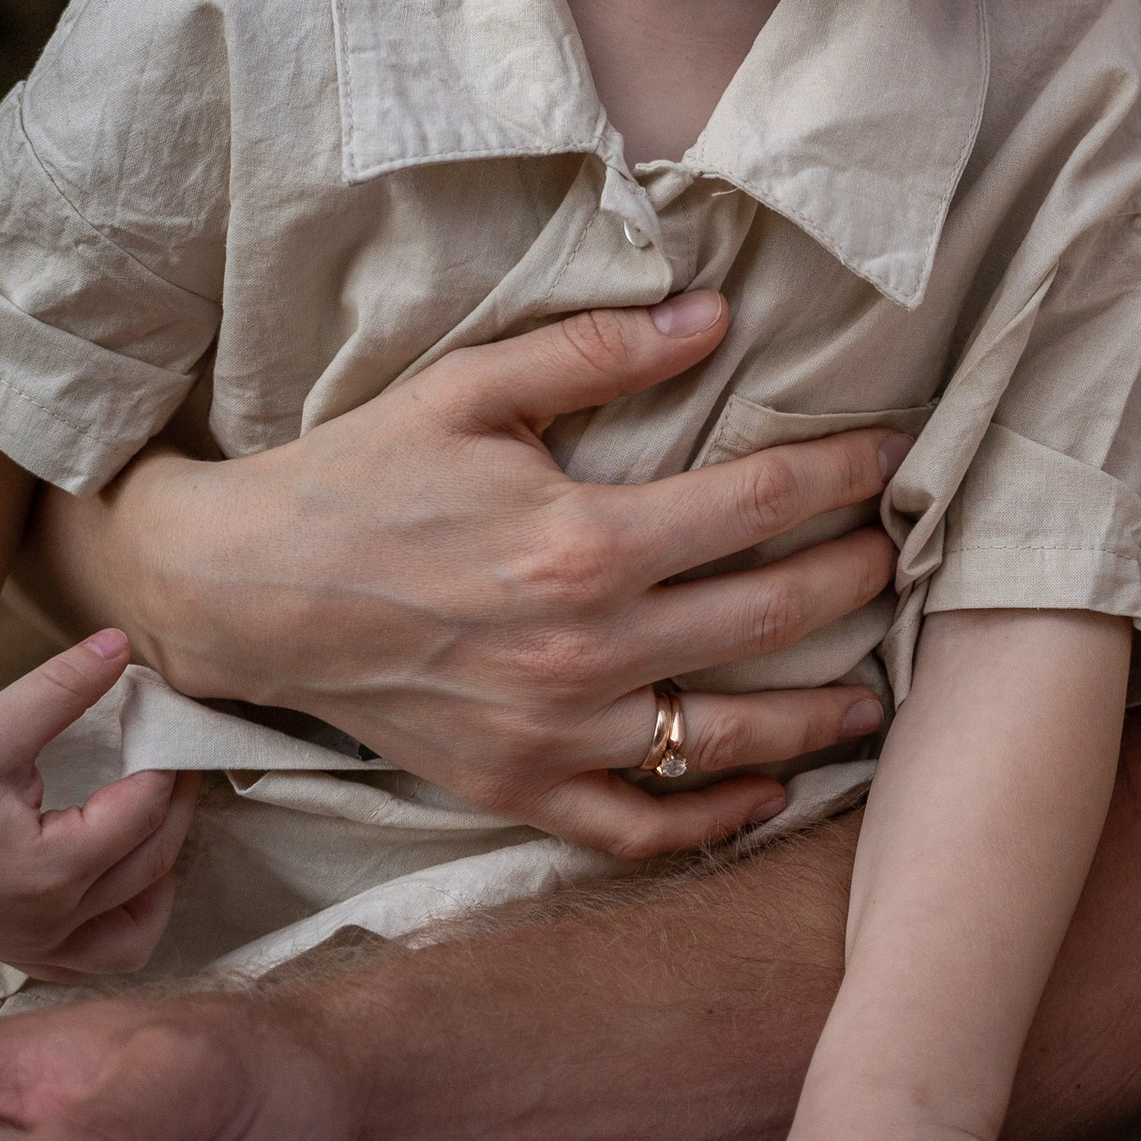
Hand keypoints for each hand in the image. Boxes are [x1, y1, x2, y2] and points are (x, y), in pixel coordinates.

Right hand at [0, 630, 197, 977]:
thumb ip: (62, 686)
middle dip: (177, 810)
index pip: (142, 814)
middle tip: (182, 763)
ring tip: (161, 825)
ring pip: (134, 937)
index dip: (166, 767)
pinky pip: (93, 960)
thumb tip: (122, 641)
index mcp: (46, 871)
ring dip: (161, 883)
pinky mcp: (16, 951)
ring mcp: (31, 946)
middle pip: (151, 865)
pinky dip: (123, 927)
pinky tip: (125, 877)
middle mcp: (46, 922)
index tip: (170, 731)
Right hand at [34, 294, 904, 851]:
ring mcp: (555, 734)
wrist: (241, 591)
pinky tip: (764, 790)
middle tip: (899, 551)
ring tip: (874, 698)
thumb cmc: (359, 475)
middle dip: (855, 578)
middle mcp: (585, 650)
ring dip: (818, 717)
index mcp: (584, 541)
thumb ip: (598, 349)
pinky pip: (641, 827)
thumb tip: (715, 313)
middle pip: (772, 615)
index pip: (761, 500)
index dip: (843, 471)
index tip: (893, 451)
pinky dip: (714, 820)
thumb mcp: (470, 387)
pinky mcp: (517, 790)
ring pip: (729, 738)